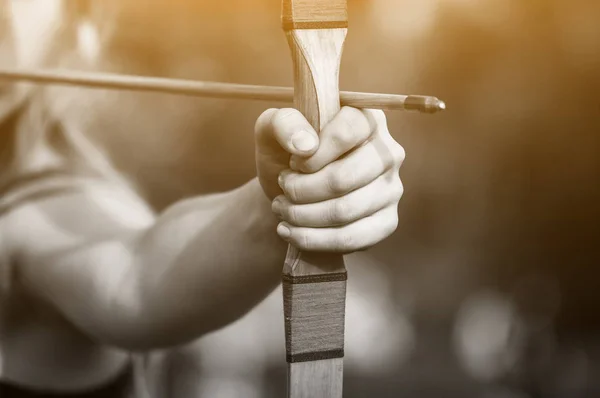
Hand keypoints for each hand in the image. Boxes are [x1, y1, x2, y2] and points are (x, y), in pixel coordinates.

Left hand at [254, 107, 404, 252]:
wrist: (290, 191)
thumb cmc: (286, 153)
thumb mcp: (272, 129)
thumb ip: (283, 123)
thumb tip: (306, 145)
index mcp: (367, 118)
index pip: (346, 133)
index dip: (313, 154)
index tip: (293, 163)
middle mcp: (389, 152)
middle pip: (343, 178)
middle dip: (300, 189)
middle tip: (283, 188)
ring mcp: (391, 189)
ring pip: (344, 211)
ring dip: (301, 215)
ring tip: (281, 208)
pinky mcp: (387, 222)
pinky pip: (351, 238)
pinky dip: (312, 239)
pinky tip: (290, 231)